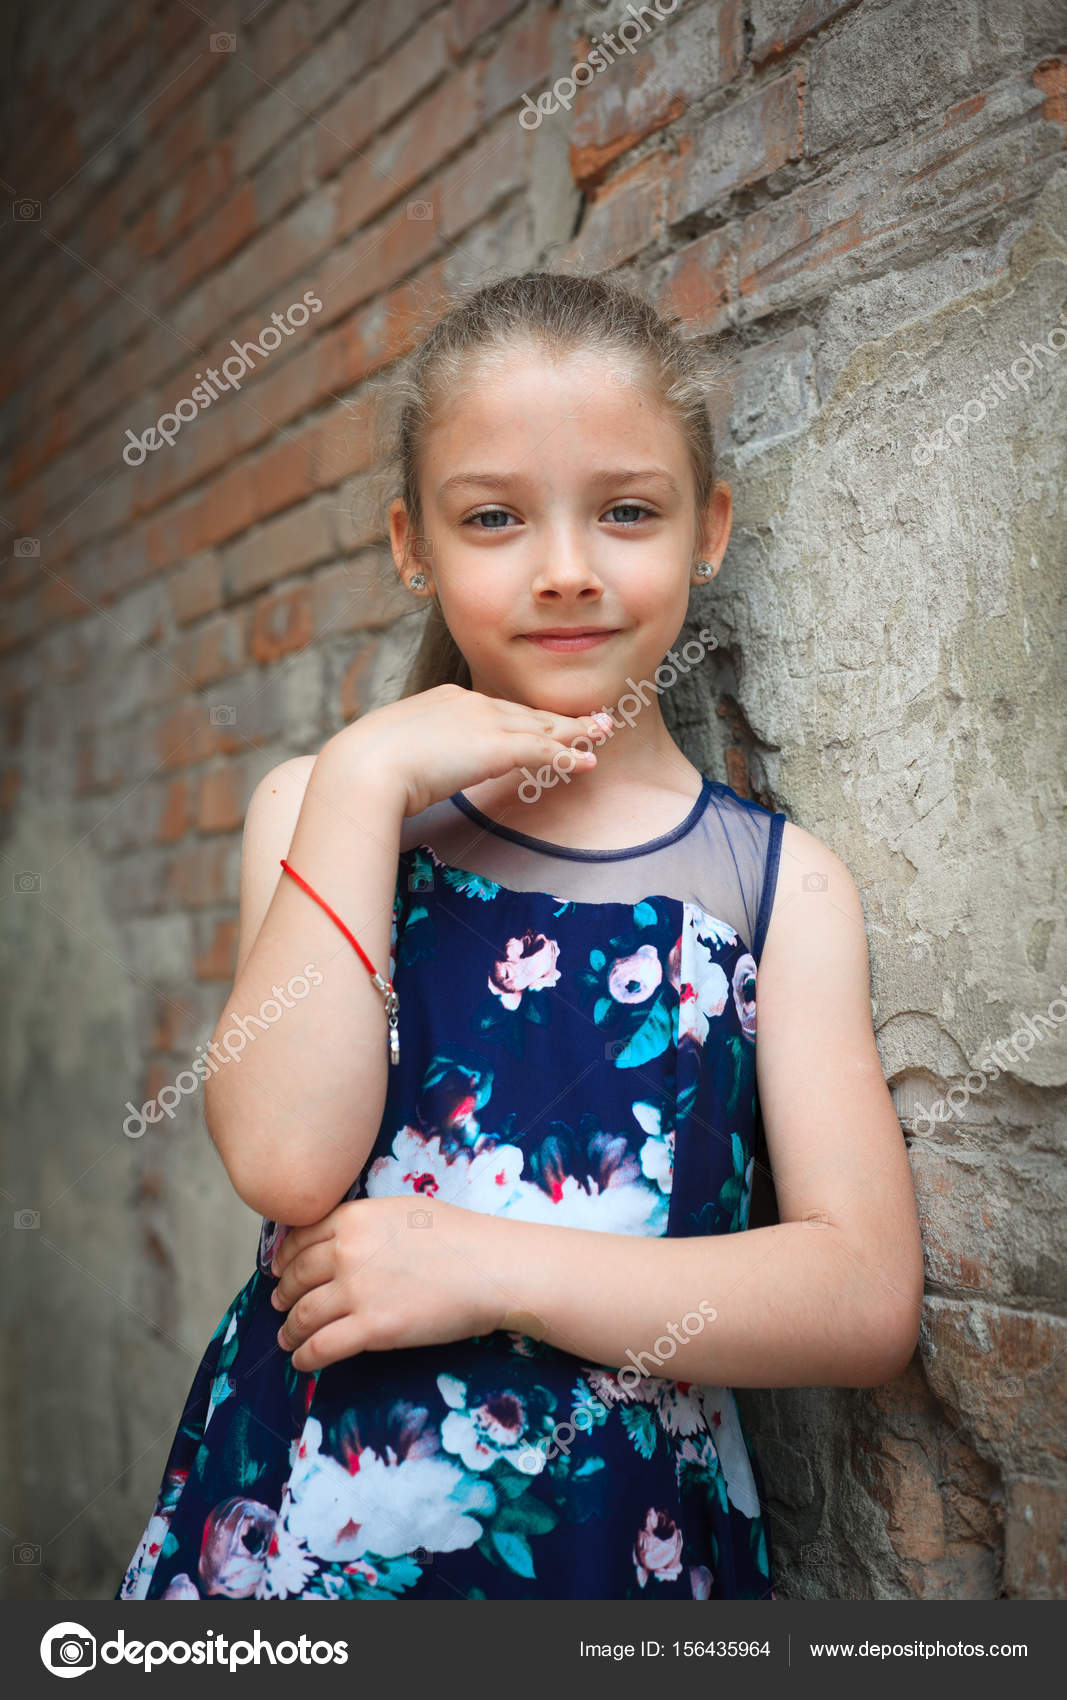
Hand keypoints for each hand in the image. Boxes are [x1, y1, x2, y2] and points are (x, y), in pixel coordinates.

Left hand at [268, 1195, 500, 1371]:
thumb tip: (346, 1237)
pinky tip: (302, 1362)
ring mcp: (356, 1291)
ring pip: (303, 1314)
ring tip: (287, 1338)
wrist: (489, 1268)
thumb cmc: (459, 1236)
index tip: (280, 1271)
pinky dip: (305, 1357)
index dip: (285, 1258)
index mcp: (354, 1218)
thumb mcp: (405, 1210)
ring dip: (290, 1330)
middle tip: (280, 1304)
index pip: (300, 1239)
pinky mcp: (370, 1328)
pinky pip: (321, 1347)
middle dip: (284, 1294)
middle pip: (297, 1277)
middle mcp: (346, 1251)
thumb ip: (367, 1222)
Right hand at [326, 681, 612, 819]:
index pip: (496, 708)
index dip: (524, 717)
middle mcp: (470, 704)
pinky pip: (544, 751)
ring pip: (542, 727)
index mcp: (445, 701)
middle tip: (592, 718)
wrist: (364, 765)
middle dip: (560, 718)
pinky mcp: (496, 747)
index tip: (543, 722)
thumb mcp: (391, 753)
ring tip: (603, 732)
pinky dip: (569, 755)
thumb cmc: (363, 766)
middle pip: (526, 713)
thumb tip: (407, 774)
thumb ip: (412, 756)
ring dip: (576, 732)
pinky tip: (588, 761)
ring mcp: (485, 722)